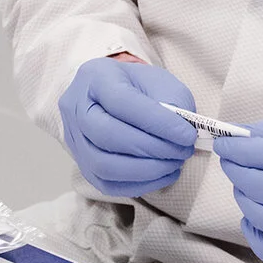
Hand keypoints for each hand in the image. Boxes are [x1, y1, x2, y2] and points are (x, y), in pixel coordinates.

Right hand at [58, 56, 198, 197]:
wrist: (109, 96)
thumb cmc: (136, 87)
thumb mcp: (158, 80)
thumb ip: (171, 100)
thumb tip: (181, 131)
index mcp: (95, 78)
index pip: (121, 102)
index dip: (157, 122)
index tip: (187, 134)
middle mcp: (76, 108)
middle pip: (107, 135)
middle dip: (152, 148)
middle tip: (182, 150)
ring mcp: (75, 139)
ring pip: (104, 165)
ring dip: (147, 169)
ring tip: (174, 162)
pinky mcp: (83, 165)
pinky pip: (108, 184)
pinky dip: (141, 184)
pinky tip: (163, 174)